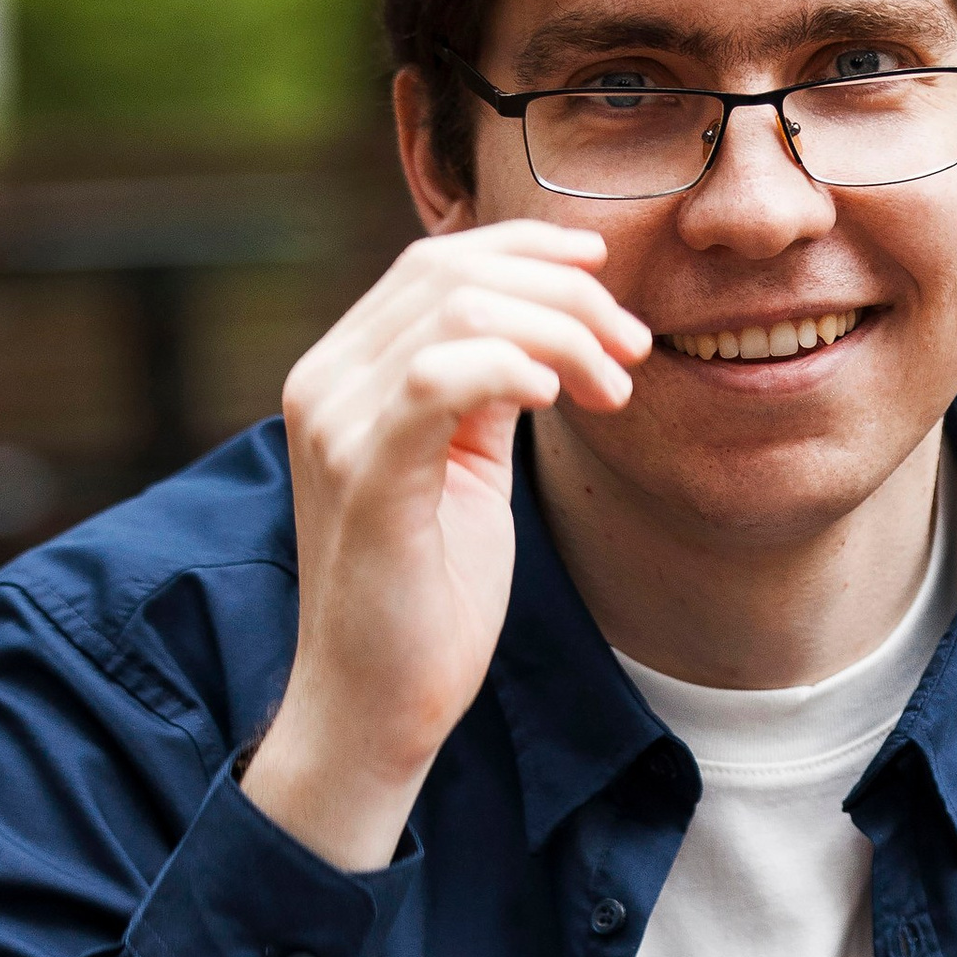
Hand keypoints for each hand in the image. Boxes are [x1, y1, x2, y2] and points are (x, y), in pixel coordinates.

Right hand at [242, 224, 648, 870]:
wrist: (374, 707)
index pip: (433, 264)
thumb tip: (545, 329)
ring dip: (560, 334)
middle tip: (632, 350)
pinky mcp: (365, 478)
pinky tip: (562, 399)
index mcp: (343, 374)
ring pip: (457, 313)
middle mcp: (325, 384)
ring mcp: (336, 427)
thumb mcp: (464, 467)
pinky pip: (436, 378)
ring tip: (613, 391)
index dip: (526, 249)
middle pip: (451, 273)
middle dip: (563, 295)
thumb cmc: (427, 595)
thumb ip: (485, 394)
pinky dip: (513, 368)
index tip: (604, 271)